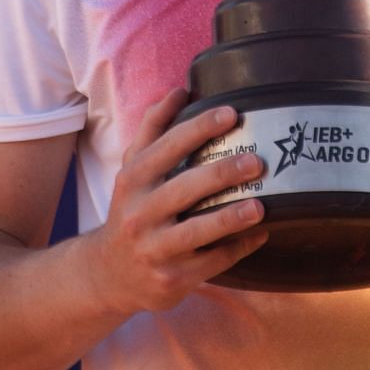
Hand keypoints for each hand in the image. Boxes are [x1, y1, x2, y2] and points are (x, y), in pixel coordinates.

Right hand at [84, 89, 267, 316]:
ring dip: (231, 218)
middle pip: (184, 188)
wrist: (109, 274)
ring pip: (197, 231)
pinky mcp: (172, 278)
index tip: (232, 114)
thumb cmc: (132, 209)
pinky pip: (211, 263)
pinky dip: (238, 248)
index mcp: (133, 180)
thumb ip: (153, 129)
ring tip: (261, 206)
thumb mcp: (132, 170)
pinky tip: (261, 234)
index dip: (199, 128)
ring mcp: (155, 249)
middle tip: (257, 161)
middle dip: (222, 173)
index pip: (166, 146)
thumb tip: (179, 90)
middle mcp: (140, 213)